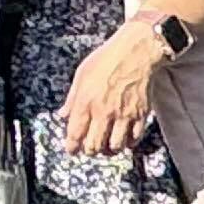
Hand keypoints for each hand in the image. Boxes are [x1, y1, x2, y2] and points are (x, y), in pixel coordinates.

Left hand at [60, 25, 166, 156]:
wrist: (136, 52)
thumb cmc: (106, 59)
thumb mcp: (81, 74)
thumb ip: (71, 98)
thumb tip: (63, 115)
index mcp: (86, 102)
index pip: (75, 134)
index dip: (72, 147)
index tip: (72, 150)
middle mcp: (103, 112)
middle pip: (94, 146)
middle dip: (89, 151)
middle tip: (89, 149)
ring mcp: (123, 115)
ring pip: (114, 147)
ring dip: (109, 150)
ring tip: (107, 145)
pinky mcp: (140, 115)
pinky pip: (134, 139)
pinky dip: (128, 143)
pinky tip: (124, 138)